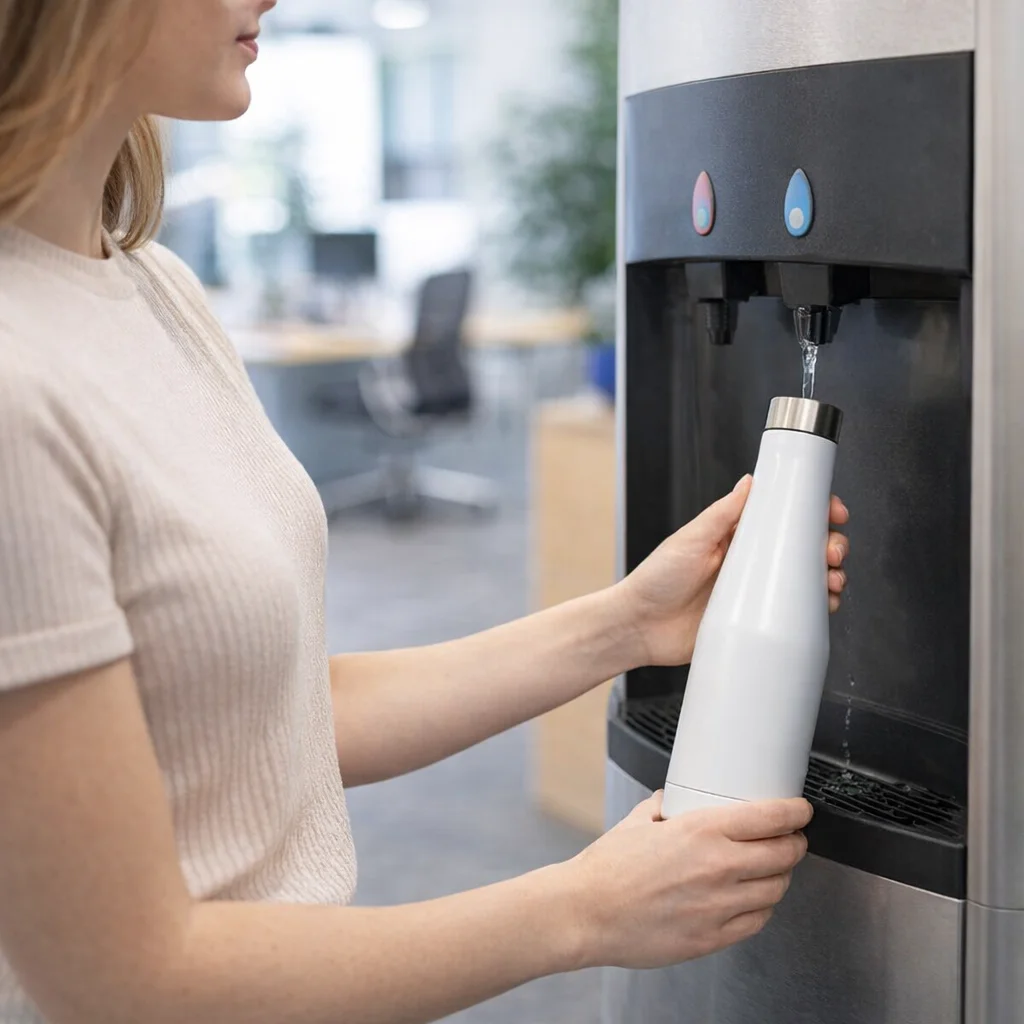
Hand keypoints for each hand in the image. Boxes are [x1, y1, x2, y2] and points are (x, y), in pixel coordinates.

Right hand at [561, 792, 811, 969]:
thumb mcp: (639, 820)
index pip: (772, 818)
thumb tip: (675, 799)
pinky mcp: (713, 938)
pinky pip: (757, 921)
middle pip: (784, 854)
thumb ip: (665, 807)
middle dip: (795, 844)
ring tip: (772, 869)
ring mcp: (719, 906)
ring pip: (776, 889)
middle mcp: (718, 867)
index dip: (796, 813)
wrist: (586, 912)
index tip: (800, 811)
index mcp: (701, 830)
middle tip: (792, 839)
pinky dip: (762, 908)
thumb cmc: (607, 869)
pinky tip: (753, 899)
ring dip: (780, 876)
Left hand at [616, 476, 849, 666]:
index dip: (813, 511)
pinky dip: (817, 607)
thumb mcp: (690, 539)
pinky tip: (825, 604)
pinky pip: (796, 611)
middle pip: (803, 546)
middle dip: (829, 543)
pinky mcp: (756, 620)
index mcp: (736, 535)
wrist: (640, 628)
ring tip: (833, 578)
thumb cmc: (656, 580)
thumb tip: (751, 481)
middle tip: (833, 551)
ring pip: (806, 578)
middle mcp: (750, 560)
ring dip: (829, 575)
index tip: (833, 511)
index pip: (783, 515)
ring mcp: (755, 591)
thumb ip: (722, 513)